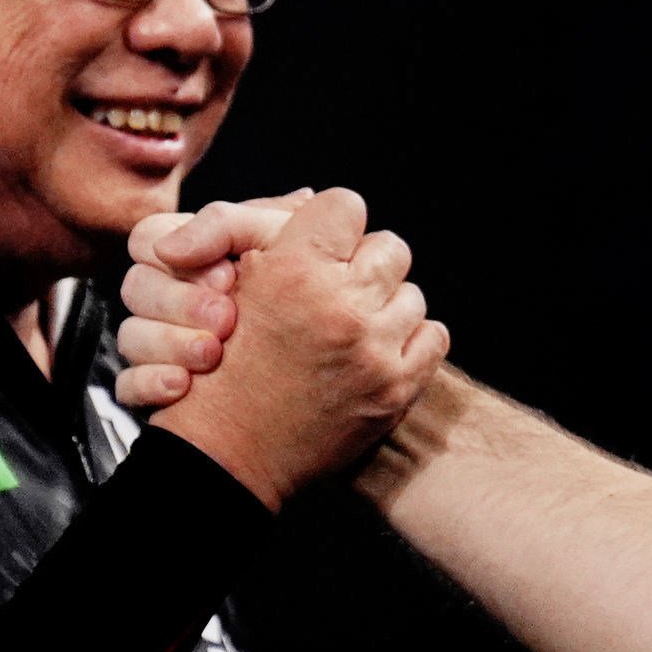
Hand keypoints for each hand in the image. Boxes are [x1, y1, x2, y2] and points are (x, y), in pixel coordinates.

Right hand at [113, 195, 295, 406]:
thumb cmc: (307, 297)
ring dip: (170, 342)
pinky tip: (182, 384)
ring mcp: (160, 343)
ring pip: (129, 335)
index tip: (227, 278)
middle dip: (179, 302)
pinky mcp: (156, 386)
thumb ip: (238, 222)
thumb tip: (176, 243)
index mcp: (194, 254)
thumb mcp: (282, 245)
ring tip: (212, 354)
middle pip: (136, 285)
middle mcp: (171, 296)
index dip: (181, 257)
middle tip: (226, 318)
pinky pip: (127, 385)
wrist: (319, 378)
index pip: (150, 236)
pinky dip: (151, 382)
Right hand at [115, 189, 443, 508]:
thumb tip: (312, 198)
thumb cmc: (218, 364)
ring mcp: (374, 349)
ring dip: (385, 306)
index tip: (318, 250)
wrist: (227, 454)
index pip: (346, 206)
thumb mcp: (224, 281)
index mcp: (292, 270)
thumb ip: (260, 226)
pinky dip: (409, 341)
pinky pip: (433, 336)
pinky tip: (373, 352)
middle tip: (334, 293)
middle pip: (389, 246)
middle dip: (362, 265)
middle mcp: (340, 306)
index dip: (331, 226)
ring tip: (348, 328)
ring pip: (412, 293)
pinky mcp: (397, 388)